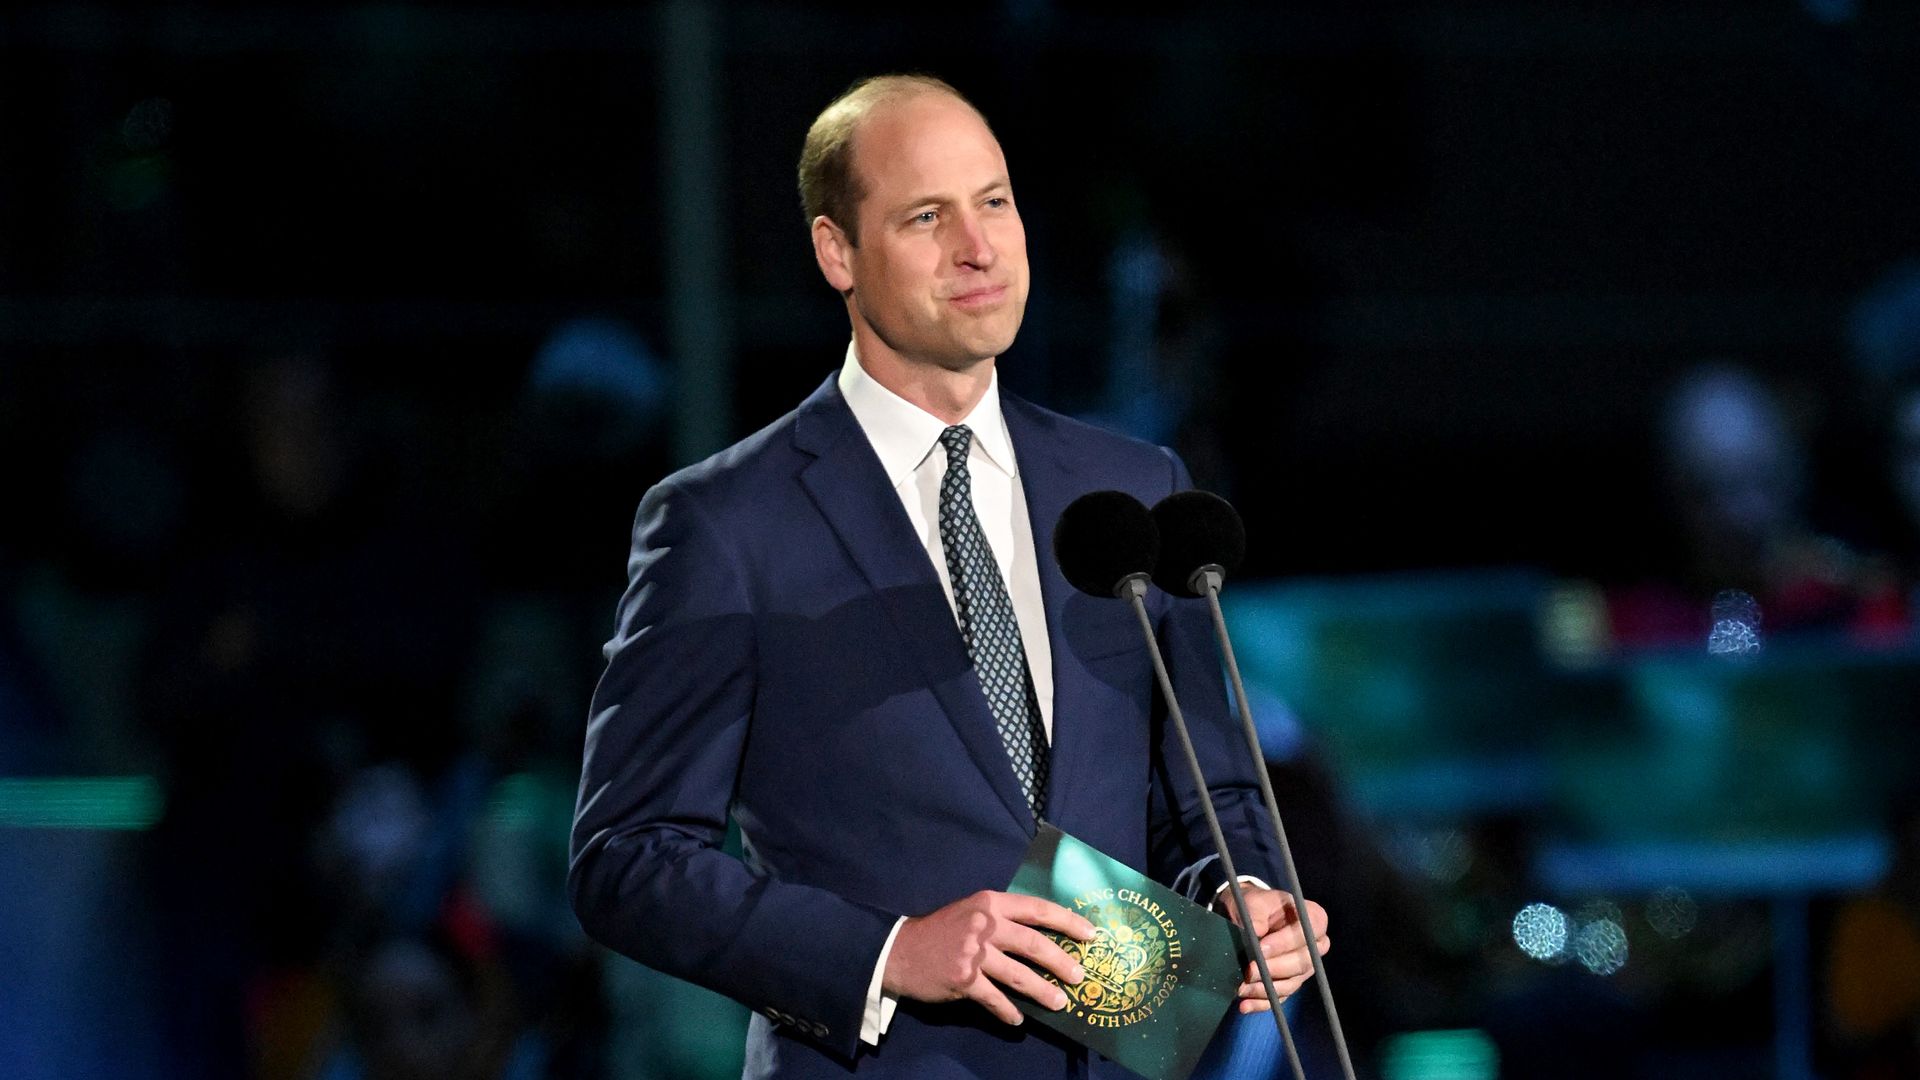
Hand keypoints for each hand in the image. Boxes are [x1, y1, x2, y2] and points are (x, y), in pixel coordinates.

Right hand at [883, 890, 1096, 1025]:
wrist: (899, 950)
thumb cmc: (942, 931)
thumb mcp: (972, 912)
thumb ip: (1002, 918)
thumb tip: (1043, 936)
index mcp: (990, 903)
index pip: (1037, 909)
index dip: (1067, 921)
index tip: (1091, 934)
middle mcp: (985, 925)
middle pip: (1034, 944)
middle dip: (1062, 962)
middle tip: (1080, 977)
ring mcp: (974, 953)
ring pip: (1019, 976)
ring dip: (1043, 992)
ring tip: (1060, 1003)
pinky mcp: (963, 979)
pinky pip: (995, 999)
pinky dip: (1009, 1012)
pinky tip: (1018, 1020)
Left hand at [1217, 887, 1330, 1012]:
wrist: (1246, 916)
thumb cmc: (1256, 905)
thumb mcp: (1254, 901)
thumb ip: (1256, 913)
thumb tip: (1256, 931)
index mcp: (1313, 919)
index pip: (1306, 934)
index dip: (1285, 943)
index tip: (1261, 948)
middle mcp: (1315, 946)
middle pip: (1302, 963)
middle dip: (1274, 969)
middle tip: (1250, 971)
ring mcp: (1304, 967)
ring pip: (1292, 984)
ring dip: (1266, 989)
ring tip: (1242, 988)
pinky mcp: (1290, 983)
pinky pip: (1280, 997)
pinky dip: (1262, 1003)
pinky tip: (1245, 1005)